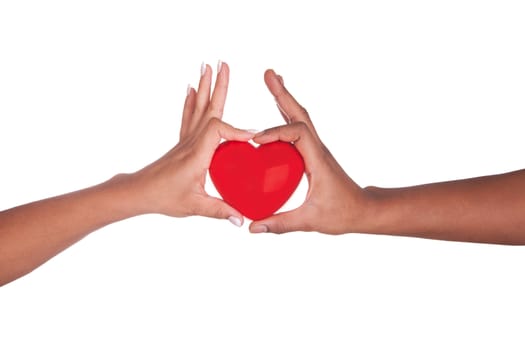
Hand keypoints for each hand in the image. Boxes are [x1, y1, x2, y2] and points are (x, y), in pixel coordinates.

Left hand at [128, 62, 252, 225]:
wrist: (138, 192)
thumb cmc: (163, 197)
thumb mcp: (195, 206)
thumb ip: (220, 211)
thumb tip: (242, 219)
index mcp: (197, 154)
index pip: (219, 130)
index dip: (237, 130)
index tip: (253, 136)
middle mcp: (191, 142)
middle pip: (208, 108)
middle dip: (218, 86)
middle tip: (224, 63)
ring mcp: (186, 140)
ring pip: (199, 108)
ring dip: (206, 86)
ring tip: (209, 66)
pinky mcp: (182, 143)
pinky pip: (189, 117)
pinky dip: (192, 101)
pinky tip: (192, 89)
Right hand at [249, 70, 371, 233]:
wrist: (363, 209)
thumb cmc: (343, 213)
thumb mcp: (310, 221)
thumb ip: (281, 224)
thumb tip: (252, 226)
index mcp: (317, 159)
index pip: (297, 133)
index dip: (276, 132)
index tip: (256, 140)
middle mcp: (317, 148)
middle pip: (299, 114)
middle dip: (282, 94)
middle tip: (268, 74)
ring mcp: (315, 149)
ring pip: (300, 117)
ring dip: (284, 98)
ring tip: (272, 79)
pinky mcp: (312, 153)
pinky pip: (298, 128)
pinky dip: (286, 114)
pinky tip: (278, 108)